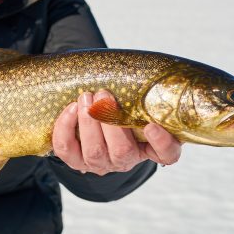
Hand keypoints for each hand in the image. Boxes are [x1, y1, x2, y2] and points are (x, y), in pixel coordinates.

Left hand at [52, 89, 181, 175]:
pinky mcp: (75, 161)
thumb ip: (140, 95)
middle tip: (103, 94)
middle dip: (110, 122)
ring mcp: (99, 163)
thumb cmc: (118, 109)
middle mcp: (125, 160)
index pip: (166, 155)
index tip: (151, 126)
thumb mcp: (134, 104)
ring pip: (93, 152)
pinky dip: (66, 127)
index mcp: (147, 147)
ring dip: (88, 122)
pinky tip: (72, 107)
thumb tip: (139, 70)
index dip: (161, 144)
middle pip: (122, 151)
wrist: (90, 121)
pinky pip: (66, 149)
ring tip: (86, 96)